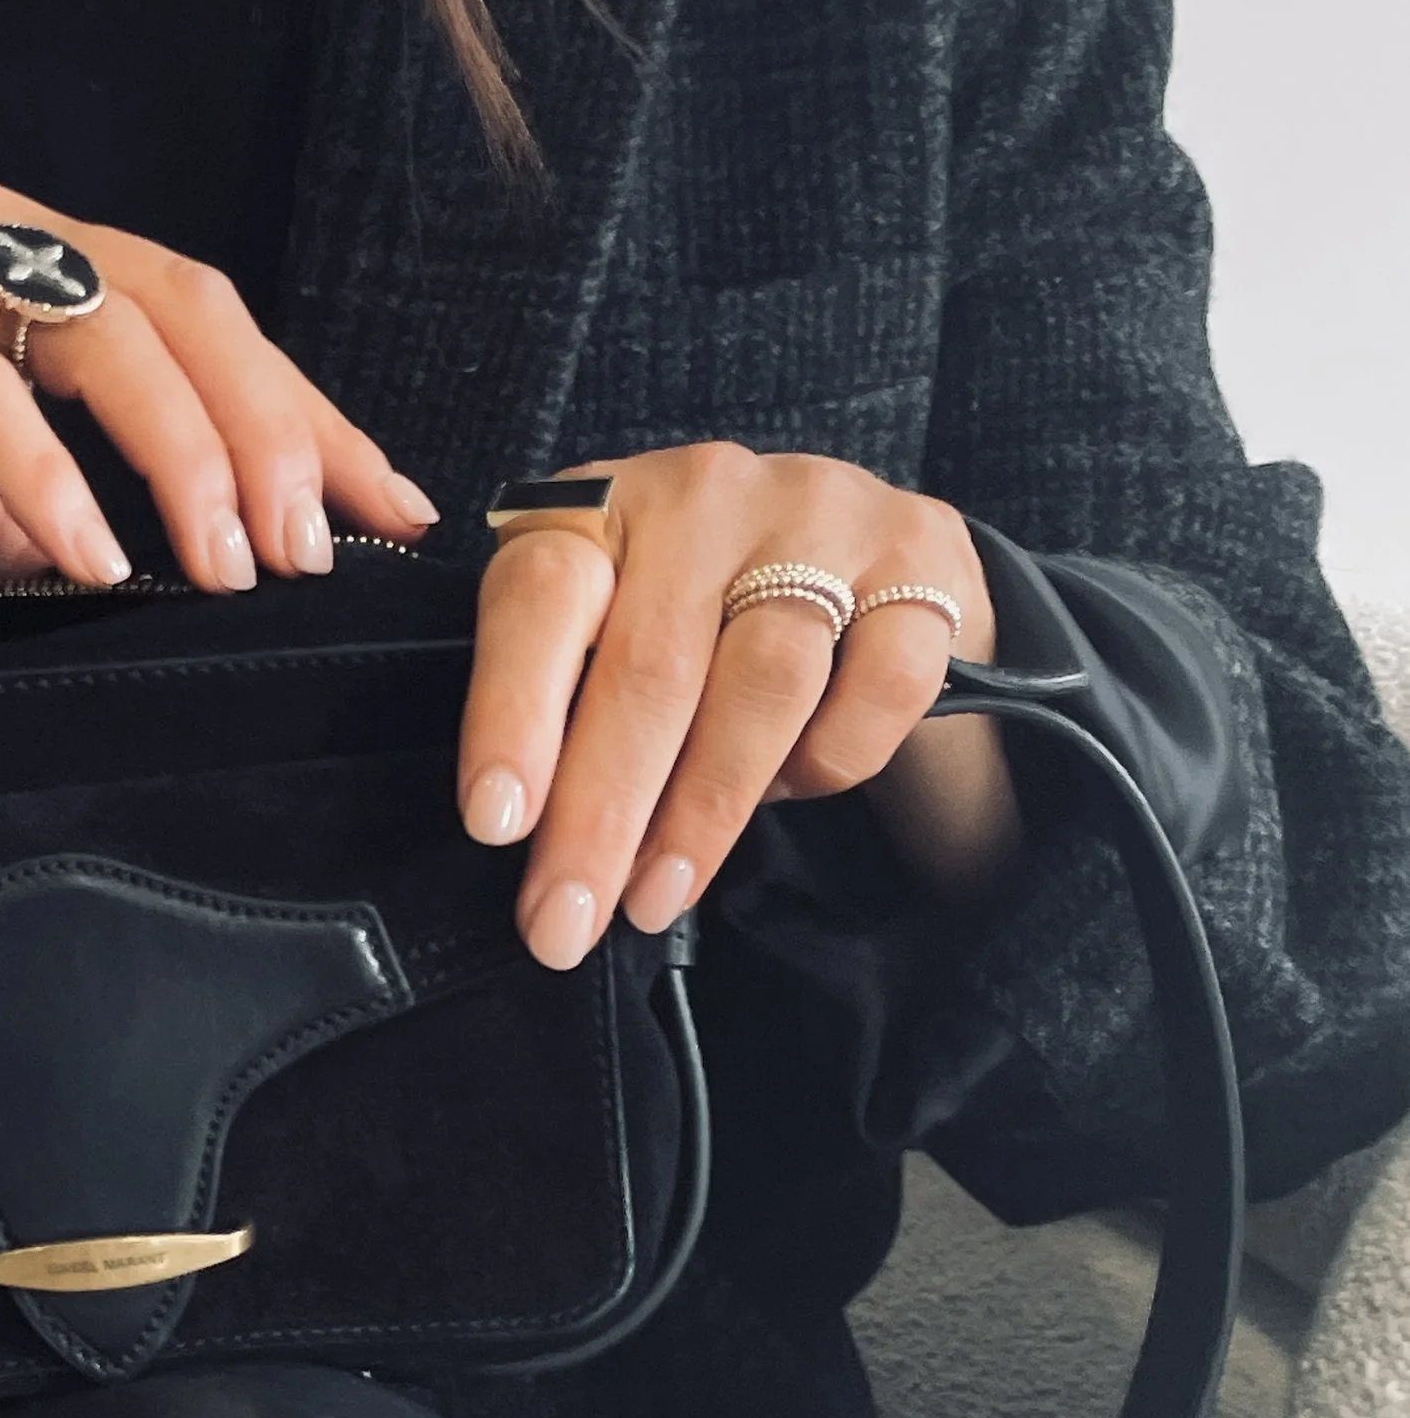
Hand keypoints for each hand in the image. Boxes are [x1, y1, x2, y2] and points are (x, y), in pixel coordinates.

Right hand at [0, 178, 435, 588]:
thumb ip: (60, 520)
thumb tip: (159, 595)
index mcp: (51, 267)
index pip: (220, 331)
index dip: (315, 419)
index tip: (395, 514)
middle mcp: (6, 234)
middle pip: (192, 314)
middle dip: (275, 437)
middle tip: (318, 556)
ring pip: (104, 330)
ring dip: (184, 453)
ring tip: (227, 566)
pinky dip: (43, 474)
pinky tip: (89, 558)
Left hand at [457, 446, 1022, 961]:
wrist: (850, 554)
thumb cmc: (692, 618)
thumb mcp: (602, 634)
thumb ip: (561, 705)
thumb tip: (526, 843)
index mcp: (600, 505)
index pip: (541, 597)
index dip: (512, 712)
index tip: (497, 824)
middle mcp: (705, 491)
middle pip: (649, 666)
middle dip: (601, 817)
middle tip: (566, 925)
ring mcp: (820, 511)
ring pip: (762, 681)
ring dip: (704, 812)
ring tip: (656, 898)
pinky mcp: (920, 552)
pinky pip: (880, 682)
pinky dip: (830, 757)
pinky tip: (789, 791)